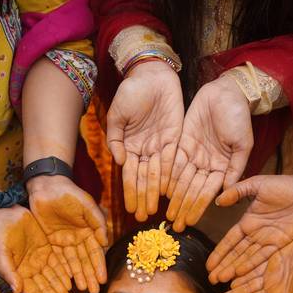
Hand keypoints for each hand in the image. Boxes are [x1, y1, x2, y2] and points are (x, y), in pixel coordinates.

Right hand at [0, 205, 75, 292]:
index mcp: (18, 274)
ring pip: (55, 280)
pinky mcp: (47, 249)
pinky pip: (59, 264)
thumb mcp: (0, 252)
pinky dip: (66, 275)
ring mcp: (39, 260)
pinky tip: (73, 286)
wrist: (3, 212)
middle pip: (47, 290)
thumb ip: (8, 271)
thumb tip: (17, 290)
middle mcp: (30, 270)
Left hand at [28, 176, 108, 292]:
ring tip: (82, 290)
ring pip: (72, 263)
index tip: (103, 281)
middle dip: (90, 277)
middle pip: (84, 261)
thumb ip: (98, 222)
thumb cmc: (69, 193)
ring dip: (78, 276)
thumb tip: (106, 241)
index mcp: (89, 231)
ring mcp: (64, 241)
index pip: (95, 253)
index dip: (99, 267)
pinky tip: (66, 282)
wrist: (47, 186)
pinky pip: (57, 258)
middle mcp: (78, 239)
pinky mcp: (51, 241)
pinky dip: (62, 270)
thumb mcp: (87, 205)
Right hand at [106, 61, 183, 221]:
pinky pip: (174, 160)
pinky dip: (172, 176)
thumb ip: (115, 138)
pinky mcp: (176, 138)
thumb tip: (120, 161)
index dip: (130, 192)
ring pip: (160, 174)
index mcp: (129, 146)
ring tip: (158, 210)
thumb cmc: (132, 92)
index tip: (130, 209)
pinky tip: (171, 192)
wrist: (151, 74)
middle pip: (145, 179)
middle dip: (144, 198)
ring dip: (158, 193)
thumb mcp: (117, 114)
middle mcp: (145, 150)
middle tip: (144, 217)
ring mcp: (161, 145)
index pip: (130, 174)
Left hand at [167, 76, 252, 230]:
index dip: (197, 207)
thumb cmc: (239, 116)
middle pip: (191, 189)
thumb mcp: (243, 143)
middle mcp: (206, 164)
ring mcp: (193, 154)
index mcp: (222, 167)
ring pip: (179, 179)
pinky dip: (165, 176)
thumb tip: (227, 191)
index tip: (189, 222)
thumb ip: (235, 167)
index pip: (207, 191)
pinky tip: (159, 190)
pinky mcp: (181, 142)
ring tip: (164, 213)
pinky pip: (171, 162)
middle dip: (182, 207)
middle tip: (173, 225)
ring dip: (173, 197)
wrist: (227, 92)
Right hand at [207, 171, 292, 283]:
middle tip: (211, 279)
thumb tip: (218, 200)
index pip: (229, 241)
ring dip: (234, 270)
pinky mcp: (280, 244)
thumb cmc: (283, 185)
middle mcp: (255, 235)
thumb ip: (237, 191)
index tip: (208, 265)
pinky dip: (251, 266)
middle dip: (223, 267)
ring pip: (247, 259)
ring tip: (221, 280)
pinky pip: (263, 257)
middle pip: (236, 254)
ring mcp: (267, 241)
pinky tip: (240, 274)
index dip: (219, 253)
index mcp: (248, 222)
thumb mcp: (257, 185)